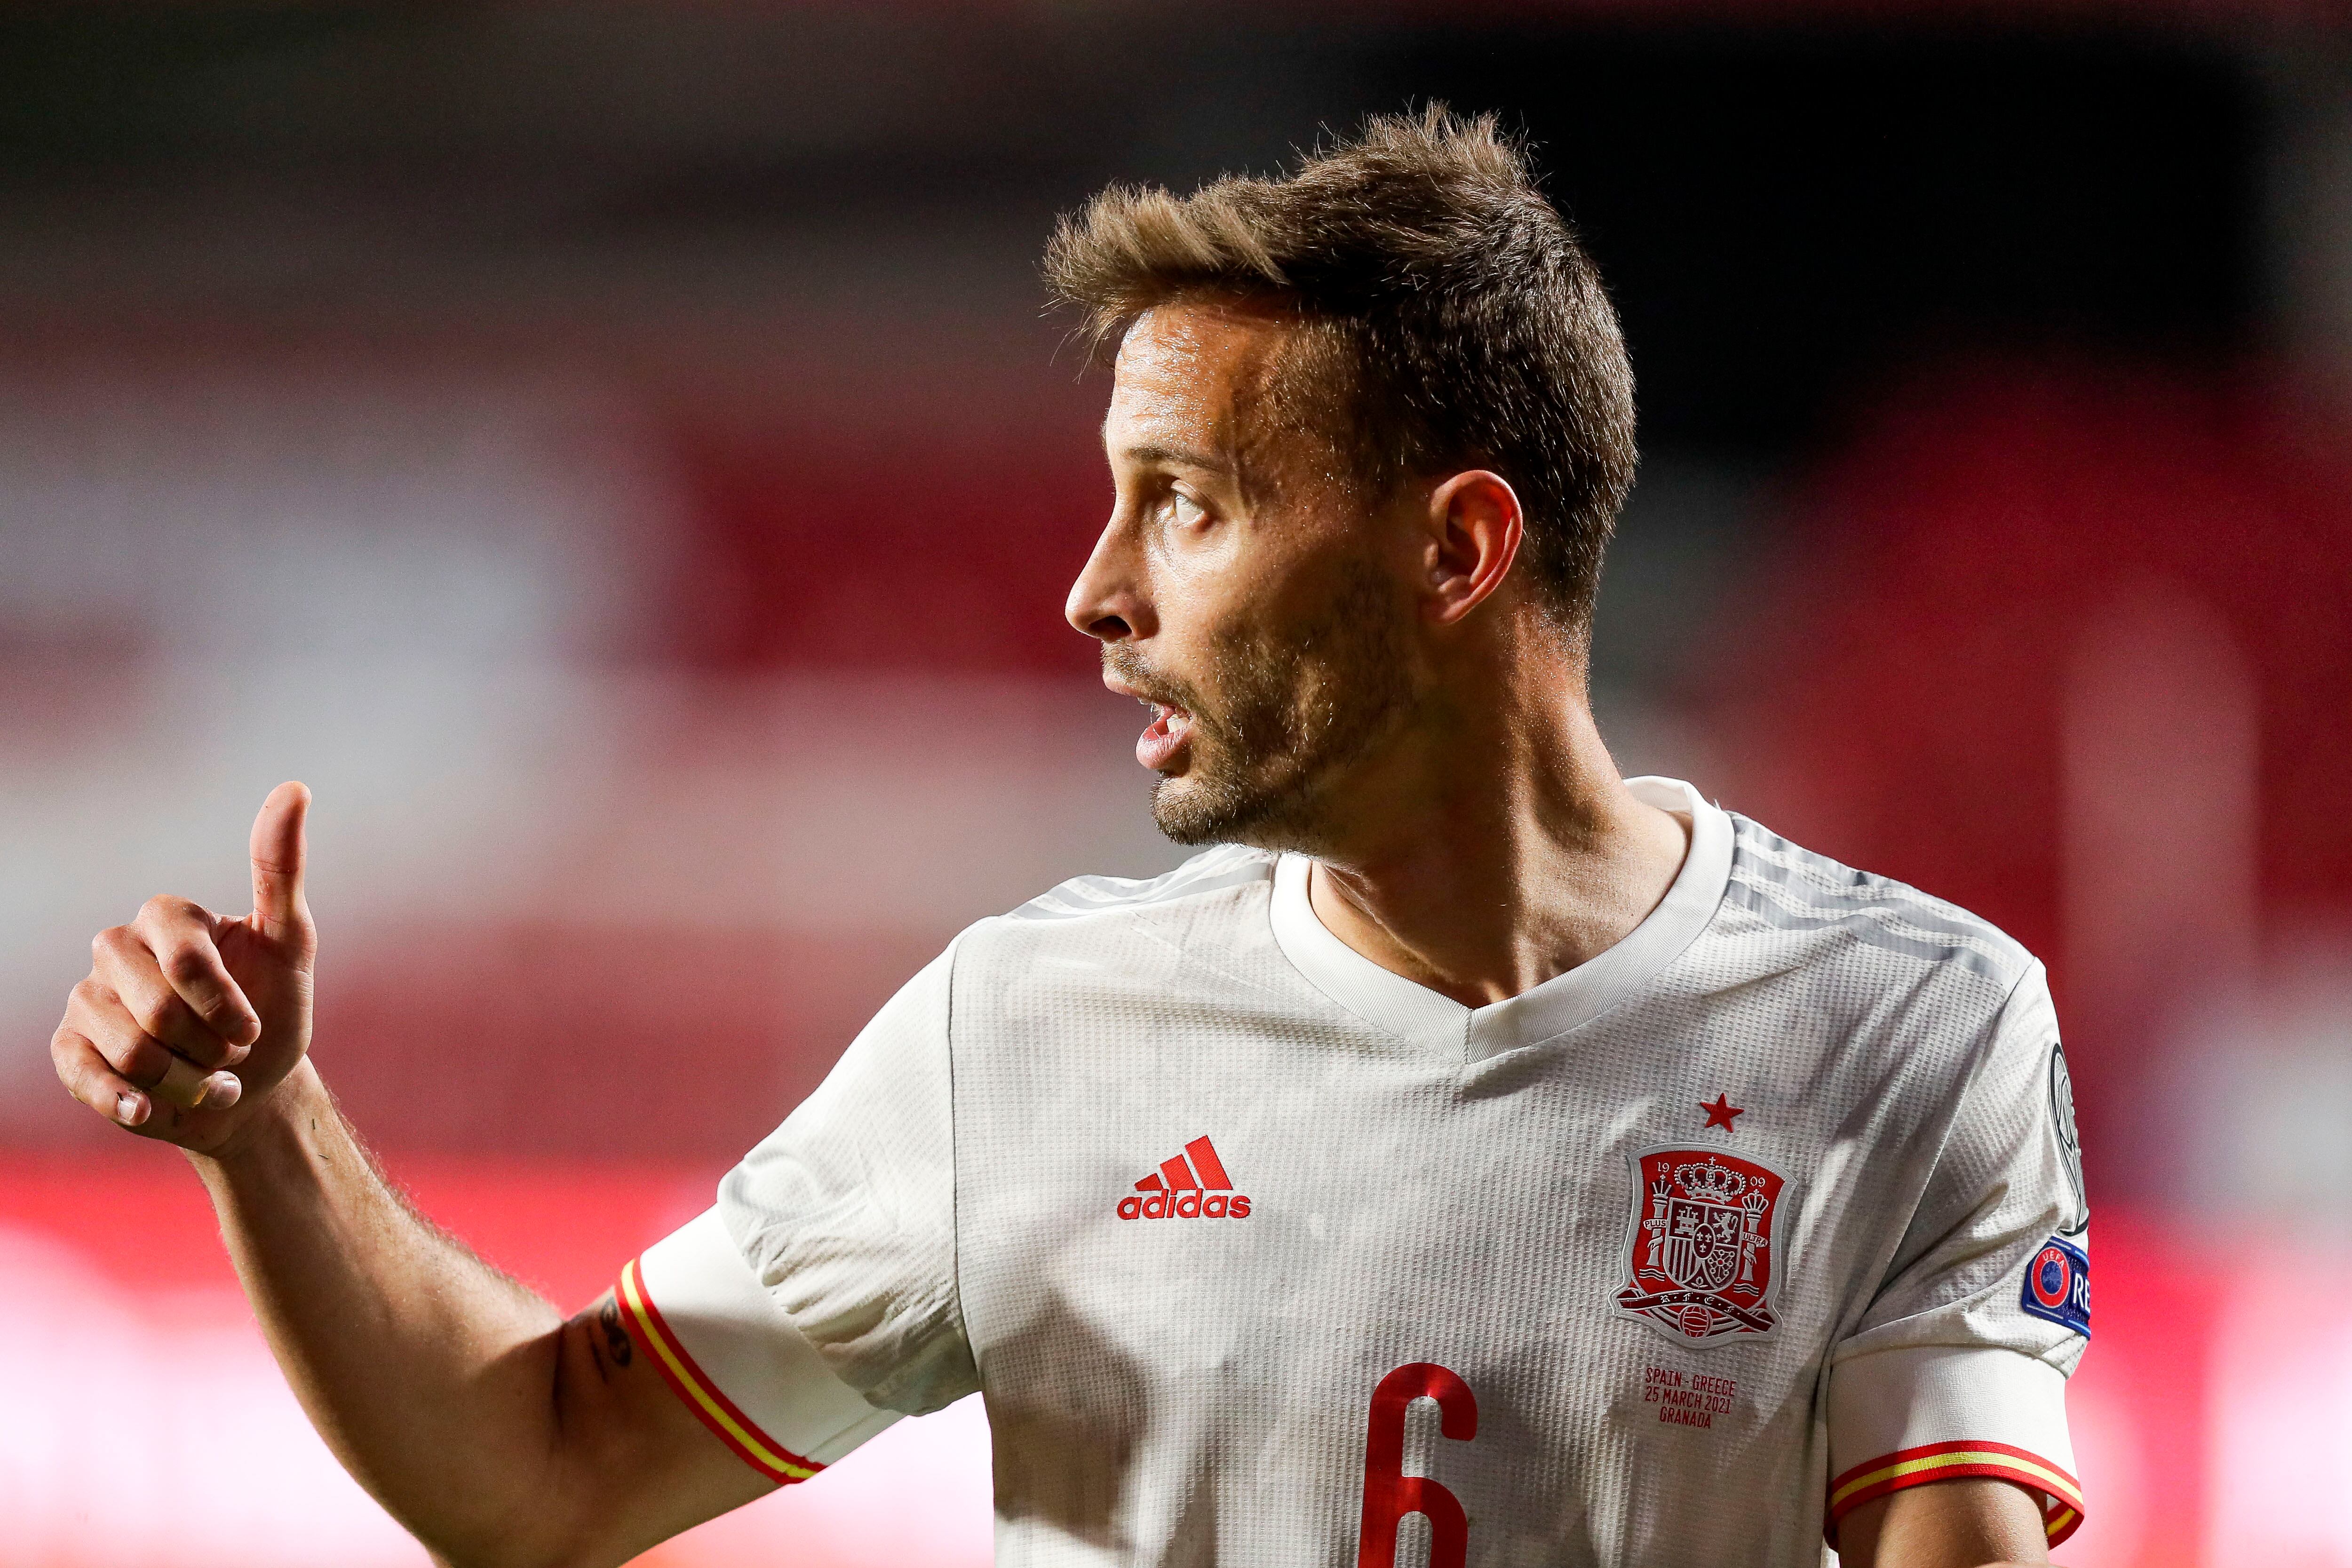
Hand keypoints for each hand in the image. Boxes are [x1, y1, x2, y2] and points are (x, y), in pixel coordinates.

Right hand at [53, 782, 317, 1157]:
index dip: (224, 1004)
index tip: (252, 1025)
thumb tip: (294, 787)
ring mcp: (88, 999)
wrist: (249, 1087)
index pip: (186, 958)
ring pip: (131, 1051)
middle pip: (159, 1010)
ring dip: (185, 1079)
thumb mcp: (290, 944)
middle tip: (228, 1050)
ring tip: (203, 1074)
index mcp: (166, 918)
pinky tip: (152, 1108)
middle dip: (210, 1046)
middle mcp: (117, 949)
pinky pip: (89, 1078)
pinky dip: (132, 1102)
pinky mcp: (70, 1049)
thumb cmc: (271, 1011)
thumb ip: (282, 869)